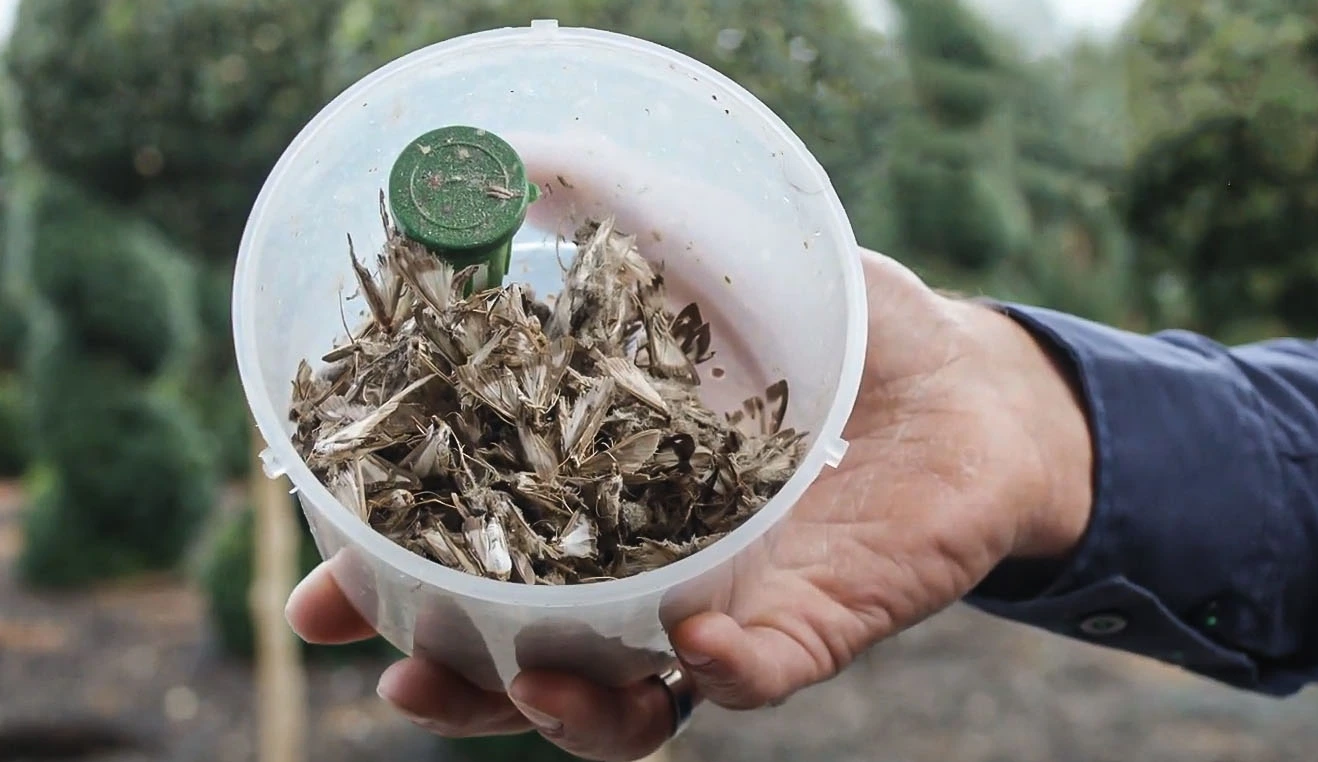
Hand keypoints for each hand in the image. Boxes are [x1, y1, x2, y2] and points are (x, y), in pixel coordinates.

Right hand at [285, 246, 1095, 760]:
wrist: (973, 386)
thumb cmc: (841, 324)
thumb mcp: (719, 252)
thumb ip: (620, 210)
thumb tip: (517, 155)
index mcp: (602, 494)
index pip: (476, 552)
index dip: (392, 578)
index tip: (320, 584)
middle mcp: (650, 569)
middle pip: (525, 653)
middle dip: (452, 675)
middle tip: (397, 668)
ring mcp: (727, 609)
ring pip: (623, 703)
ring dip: (557, 710)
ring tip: (525, 682)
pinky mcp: (812, 628)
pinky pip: (754, 678)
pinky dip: (713, 676)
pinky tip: (687, 647)